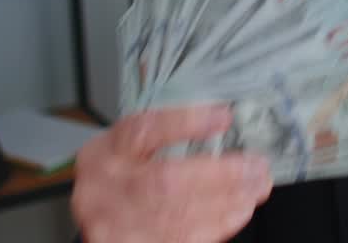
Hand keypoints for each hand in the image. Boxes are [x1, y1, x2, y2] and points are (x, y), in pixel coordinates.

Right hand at [71, 104, 272, 242]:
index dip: (185, 123)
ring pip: (176, 215)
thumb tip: (221, 119)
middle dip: (220, 174)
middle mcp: (107, 189)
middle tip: (256, 167)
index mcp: (108, 151)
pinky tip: (239, 211)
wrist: (91, 217)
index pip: (143, 131)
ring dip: (226, 201)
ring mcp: (117, 224)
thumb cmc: (118, 175)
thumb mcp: (130, 146)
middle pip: (165, 180)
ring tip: (255, 188)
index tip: (223, 117)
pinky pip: (181, 238)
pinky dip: (217, 225)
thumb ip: (168, 132)